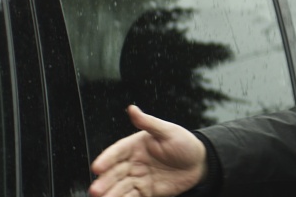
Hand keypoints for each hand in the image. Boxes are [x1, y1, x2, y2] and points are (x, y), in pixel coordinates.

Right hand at [89, 105, 207, 196]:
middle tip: (95, 191)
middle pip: (115, 172)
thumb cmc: (184, 143)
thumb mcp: (168, 131)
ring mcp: (139, 177)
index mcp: (135, 145)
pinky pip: (132, 196)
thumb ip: (149, 122)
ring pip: (121, 187)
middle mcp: (133, 162)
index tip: (97, 168)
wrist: (200, 163)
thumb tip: (132, 108)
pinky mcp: (146, 191)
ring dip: (111, 194)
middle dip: (105, 182)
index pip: (117, 152)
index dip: (106, 159)